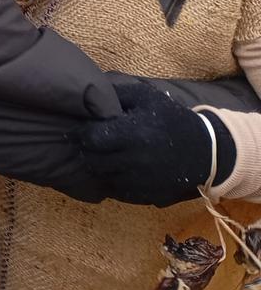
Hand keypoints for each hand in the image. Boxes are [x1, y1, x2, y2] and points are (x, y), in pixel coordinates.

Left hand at [72, 81, 229, 206]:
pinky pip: (117, 192)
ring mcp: (141, 181)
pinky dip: (113, 181)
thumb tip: (86, 95)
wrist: (207, 151)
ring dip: (100, 167)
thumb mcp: (145, 96)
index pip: (91, 139)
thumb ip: (115, 93)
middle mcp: (135, 160)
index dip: (83, 133)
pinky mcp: (147, 196)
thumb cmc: (172, 119)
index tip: (84, 129)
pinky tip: (120, 169)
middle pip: (92, 160)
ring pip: (102, 177)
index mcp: (133, 133)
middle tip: (93, 143)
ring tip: (107, 155)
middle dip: (88, 151)